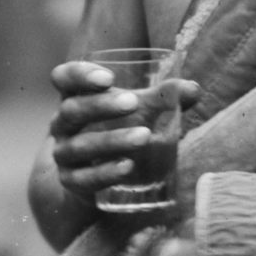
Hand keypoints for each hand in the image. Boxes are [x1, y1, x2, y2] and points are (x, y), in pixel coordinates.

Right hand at [48, 59, 198, 201]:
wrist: (94, 177)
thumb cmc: (117, 129)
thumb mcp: (137, 111)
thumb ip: (163, 98)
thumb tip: (193, 90)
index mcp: (74, 97)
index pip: (63, 78)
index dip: (79, 74)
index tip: (109, 77)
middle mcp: (62, 124)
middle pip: (72, 109)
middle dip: (102, 105)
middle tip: (134, 103)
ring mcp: (64, 154)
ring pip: (80, 146)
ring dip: (112, 140)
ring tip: (144, 136)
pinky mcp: (72, 181)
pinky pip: (84, 178)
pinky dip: (106, 172)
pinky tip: (128, 167)